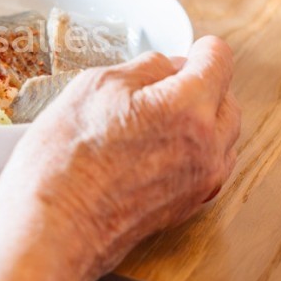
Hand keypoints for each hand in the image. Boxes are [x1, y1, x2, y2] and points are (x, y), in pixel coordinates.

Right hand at [0, 36, 239, 280]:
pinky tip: (157, 147)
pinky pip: (208, 167)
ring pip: (222, 137)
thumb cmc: (65, 161)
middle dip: (204, 85)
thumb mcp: (95, 87)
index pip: (219, 61)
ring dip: (202, 119)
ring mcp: (200, 183)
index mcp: (188, 108)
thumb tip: (166, 68)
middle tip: (164, 83)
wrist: (52, 232)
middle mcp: (207, 148)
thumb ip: (144, 69)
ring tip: (157, 116)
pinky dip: (194, 150)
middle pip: (228, 100)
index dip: (200, 49)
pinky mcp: (186, 208)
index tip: (189, 51)